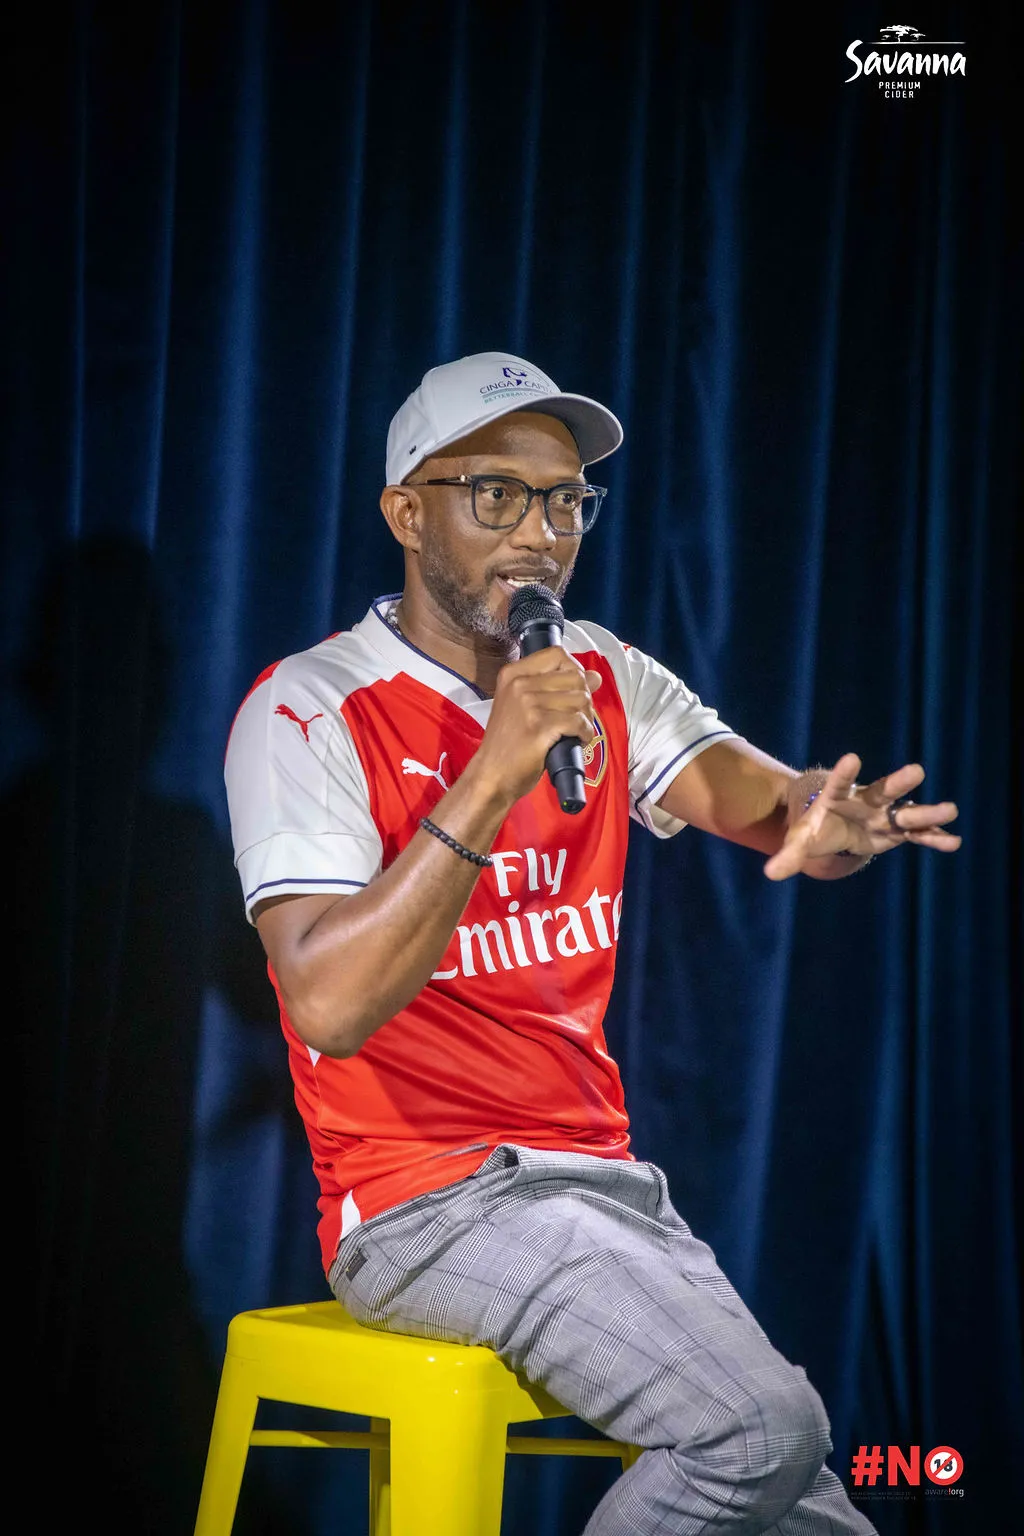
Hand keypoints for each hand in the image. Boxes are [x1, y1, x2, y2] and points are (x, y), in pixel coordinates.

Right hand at [471, 647, 601, 807]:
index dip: (574, 670)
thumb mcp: (526, 708)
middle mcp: (519, 684)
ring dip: (586, 718)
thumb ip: (557, 688)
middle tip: (577, 718)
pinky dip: (584, 733)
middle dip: (584, 699)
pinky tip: (576, 740)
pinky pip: (578, 721)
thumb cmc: (509, 744)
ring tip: (575, 732)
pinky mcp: (539, 726)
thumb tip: (595, 676)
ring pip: (580, 699)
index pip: (557, 654)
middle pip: (575, 677)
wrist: (492, 776)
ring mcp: (528, 704)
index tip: (574, 691)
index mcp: (513, 674)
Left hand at [763, 752, 960, 881]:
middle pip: (883, 790)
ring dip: (927, 812)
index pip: (839, 784)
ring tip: (951, 809)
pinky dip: (934, 838)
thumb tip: (770, 873)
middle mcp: (866, 802)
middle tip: (916, 771)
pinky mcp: (898, 831)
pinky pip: (918, 835)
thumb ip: (789, 855)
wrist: (837, 829)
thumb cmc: (819, 830)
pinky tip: (953, 841)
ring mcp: (885, 815)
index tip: (852, 758)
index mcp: (837, 798)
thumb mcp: (802, 841)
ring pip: (908, 812)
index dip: (844, 773)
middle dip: (898, 782)